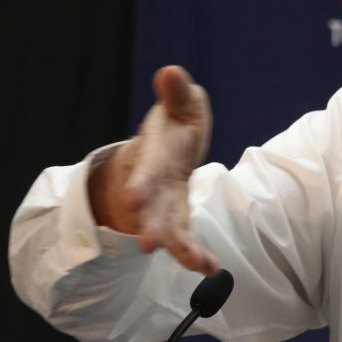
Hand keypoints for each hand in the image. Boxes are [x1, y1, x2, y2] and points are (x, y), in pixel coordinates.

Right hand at [89, 65, 218, 275]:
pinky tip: (211, 269)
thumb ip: (177, 94)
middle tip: (147, 245)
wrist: (162, 154)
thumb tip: (170, 72)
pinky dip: (197, 256)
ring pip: (169, 230)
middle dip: (150, 225)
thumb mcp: (179, 106)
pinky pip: (187, 241)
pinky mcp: (179, 221)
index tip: (131, 199)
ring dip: (178, 248)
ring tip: (194, 264)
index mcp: (155, 154)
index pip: (146, 169)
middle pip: (150, 209)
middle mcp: (155, 187)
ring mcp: (165, 207)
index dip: (140, 183)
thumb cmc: (174, 128)